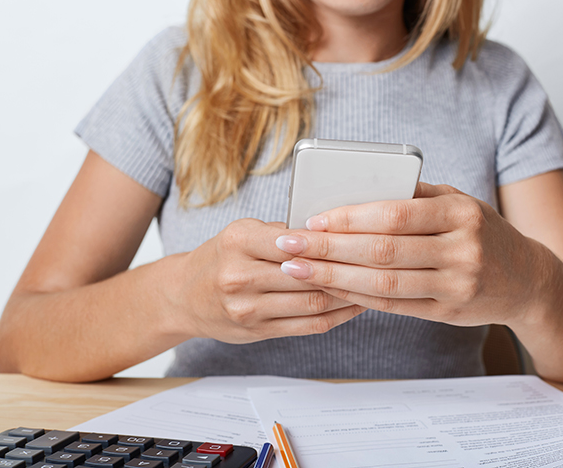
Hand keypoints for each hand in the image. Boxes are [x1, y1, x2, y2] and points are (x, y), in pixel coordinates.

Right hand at [169, 219, 365, 343]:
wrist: (183, 297)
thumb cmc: (220, 257)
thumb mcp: (241, 232)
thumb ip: (281, 231)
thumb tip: (331, 231)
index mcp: (237, 242)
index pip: (296, 240)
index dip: (331, 241)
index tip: (360, 236)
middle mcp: (239, 277)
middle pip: (308, 274)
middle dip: (346, 269)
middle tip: (380, 262)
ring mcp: (247, 309)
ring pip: (313, 303)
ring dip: (349, 295)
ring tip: (374, 284)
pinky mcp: (257, 332)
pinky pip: (308, 325)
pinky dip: (338, 316)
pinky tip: (356, 305)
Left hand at [274, 183, 547, 326]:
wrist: (527, 279)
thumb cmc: (483, 231)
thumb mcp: (459, 202)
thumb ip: (415, 195)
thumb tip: (355, 189)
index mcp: (460, 212)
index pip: (394, 214)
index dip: (349, 218)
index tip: (312, 220)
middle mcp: (462, 249)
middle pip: (383, 251)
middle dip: (329, 250)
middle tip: (289, 247)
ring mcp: (457, 284)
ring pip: (385, 283)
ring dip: (335, 279)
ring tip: (298, 271)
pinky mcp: (449, 312)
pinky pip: (396, 306)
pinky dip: (359, 298)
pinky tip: (332, 290)